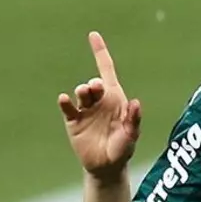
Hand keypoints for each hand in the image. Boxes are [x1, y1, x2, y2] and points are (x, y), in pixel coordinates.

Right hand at [58, 32, 141, 180]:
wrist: (107, 166)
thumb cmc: (123, 148)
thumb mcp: (131, 135)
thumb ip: (133, 120)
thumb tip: (136, 103)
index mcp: (115, 98)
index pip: (106, 70)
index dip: (100, 53)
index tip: (93, 35)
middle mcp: (99, 101)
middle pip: (94, 83)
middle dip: (94, 83)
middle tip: (95, 88)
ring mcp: (85, 110)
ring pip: (82, 93)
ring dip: (83, 91)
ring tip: (85, 93)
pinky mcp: (74, 121)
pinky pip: (69, 108)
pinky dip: (66, 102)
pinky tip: (65, 98)